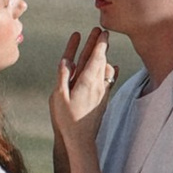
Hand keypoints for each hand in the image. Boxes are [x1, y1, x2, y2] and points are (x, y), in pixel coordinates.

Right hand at [49, 24, 113, 143]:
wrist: (81, 140)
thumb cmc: (67, 119)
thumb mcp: (59, 97)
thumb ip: (63, 77)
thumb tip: (66, 59)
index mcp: (87, 82)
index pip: (95, 57)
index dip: (99, 43)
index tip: (102, 31)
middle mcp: (98, 85)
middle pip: (101, 60)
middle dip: (101, 45)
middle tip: (102, 32)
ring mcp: (102, 93)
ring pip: (105, 70)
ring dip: (104, 57)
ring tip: (103, 47)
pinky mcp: (103, 101)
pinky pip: (109, 81)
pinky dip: (110, 71)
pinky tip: (114, 68)